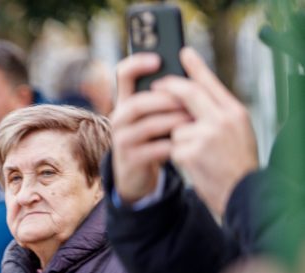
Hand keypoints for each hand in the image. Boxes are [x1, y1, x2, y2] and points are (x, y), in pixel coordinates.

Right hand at [110, 52, 191, 203]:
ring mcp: (122, 141)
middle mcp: (119, 119)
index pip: (123, 75)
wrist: (137, 174)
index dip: (137, 63)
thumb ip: (164, 95)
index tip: (158, 59)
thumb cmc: (152, 138)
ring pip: (146, 126)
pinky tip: (186, 142)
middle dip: (165, 99)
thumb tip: (191, 65)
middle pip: (136, 103)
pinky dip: (171, 145)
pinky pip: (152, 149)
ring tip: (193, 118)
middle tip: (188, 99)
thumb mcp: (153, 115)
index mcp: (126, 101)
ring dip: (172, 121)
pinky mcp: (130, 160)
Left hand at [152, 47, 258, 216]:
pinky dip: (177, 155)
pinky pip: (173, 147)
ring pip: (176, 126)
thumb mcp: (237, 132)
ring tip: (197, 154)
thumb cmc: (238, 163)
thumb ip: (218, 114)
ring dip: (177, 138)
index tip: (184, 54)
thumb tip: (191, 100)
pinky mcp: (191, 152)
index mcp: (234, 112)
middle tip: (157, 86)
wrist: (242, 194)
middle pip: (188, 94)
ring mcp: (205, 135)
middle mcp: (221, 120)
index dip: (195, 67)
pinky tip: (193, 165)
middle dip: (170, 89)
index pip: (210, 83)